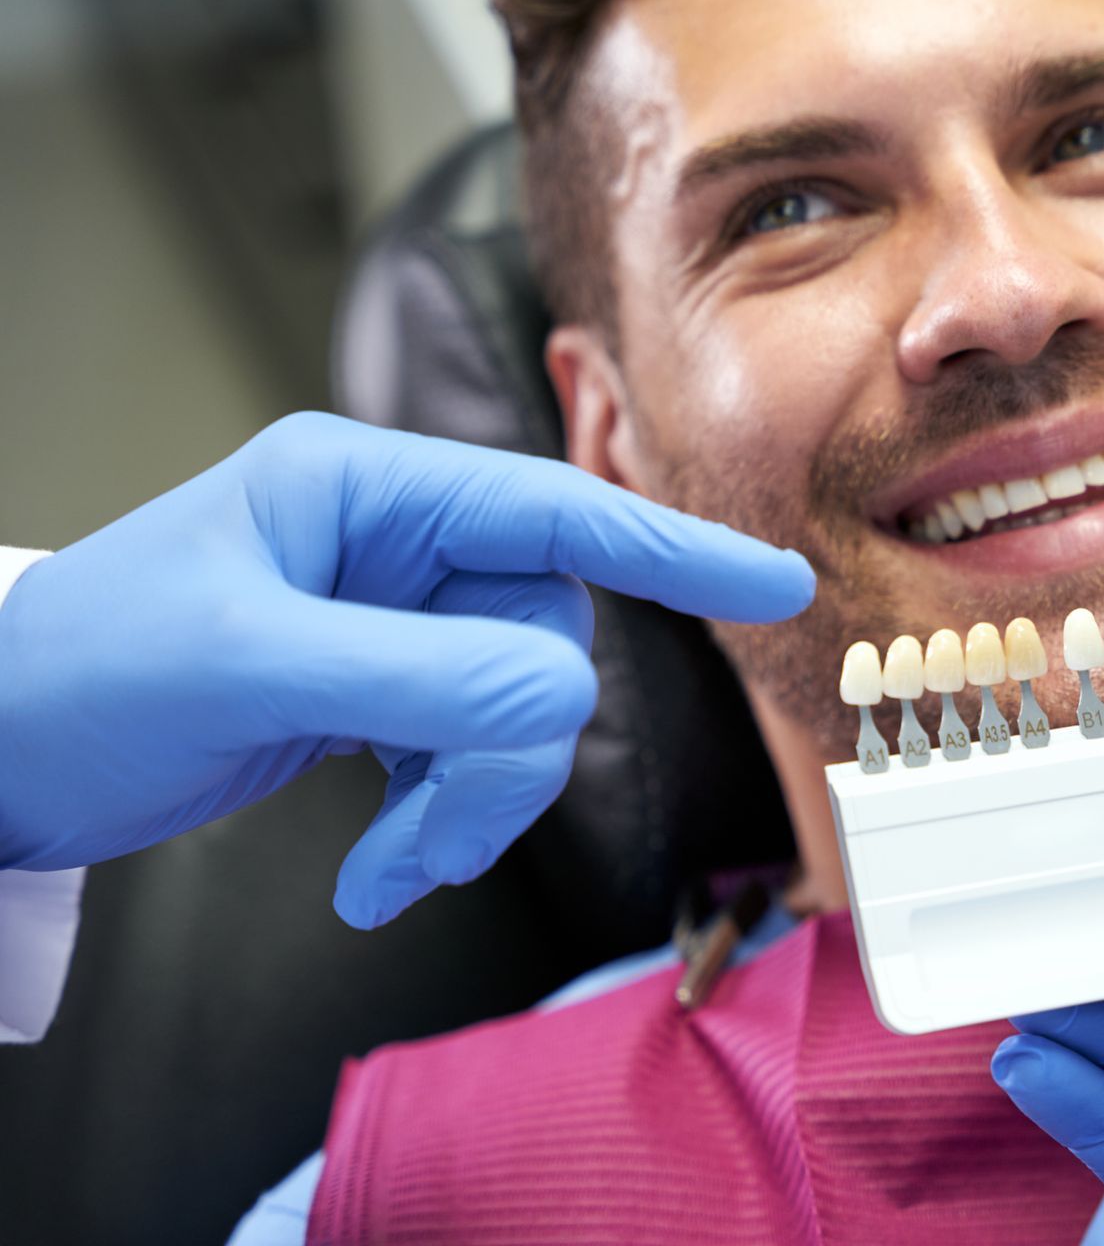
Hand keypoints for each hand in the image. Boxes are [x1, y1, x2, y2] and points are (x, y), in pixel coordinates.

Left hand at [0, 412, 812, 926]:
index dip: (670, 553)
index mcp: (364, 489)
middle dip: (505, 754)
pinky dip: (439, 822)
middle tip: (432, 834)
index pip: (551, 512)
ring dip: (470, 805)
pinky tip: (380, 866)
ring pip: (516, 714)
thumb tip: (557, 706)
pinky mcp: (378, 696)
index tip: (772, 588)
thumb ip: (418, 679)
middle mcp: (392, 546)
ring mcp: (389, 624)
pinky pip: (469, 756)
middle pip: (541, 643)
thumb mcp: (246, 665)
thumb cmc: (78, 674)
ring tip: (390, 866)